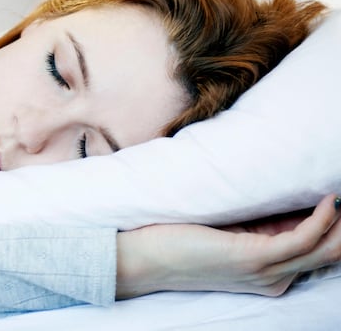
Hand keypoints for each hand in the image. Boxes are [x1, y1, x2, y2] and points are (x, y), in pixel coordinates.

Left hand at [116, 194, 340, 298]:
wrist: (143, 257)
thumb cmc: (176, 238)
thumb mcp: (225, 227)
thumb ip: (252, 218)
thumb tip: (274, 189)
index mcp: (268, 270)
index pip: (319, 251)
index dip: (335, 223)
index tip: (339, 197)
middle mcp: (274, 276)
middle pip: (332, 252)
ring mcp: (266, 270)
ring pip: (327, 248)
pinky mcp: (255, 258)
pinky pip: (304, 238)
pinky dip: (323, 218)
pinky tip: (329, 198)